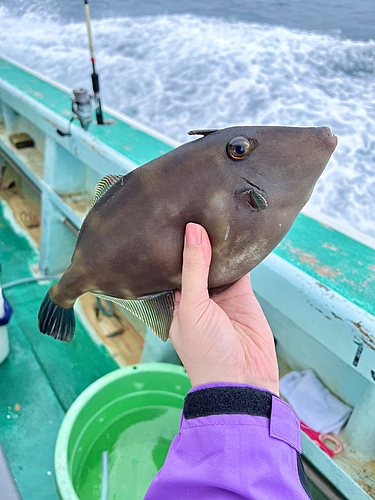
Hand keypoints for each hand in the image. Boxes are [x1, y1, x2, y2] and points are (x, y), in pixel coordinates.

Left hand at [169, 223, 278, 394]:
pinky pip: (241, 270)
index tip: (171, 220)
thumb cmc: (206, 352)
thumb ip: (193, 269)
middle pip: (197, 263)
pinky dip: (240, 254)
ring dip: (218, 245)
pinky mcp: (243, 296)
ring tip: (213, 213)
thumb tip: (192, 231)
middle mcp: (198, 298)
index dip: (173, 248)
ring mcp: (221, 296)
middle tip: (193, 209)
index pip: (173, 270)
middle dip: (196, 242)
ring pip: (218, 264)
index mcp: (177, 303)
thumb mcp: (192, 307)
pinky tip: (238, 234)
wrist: (243, 381)